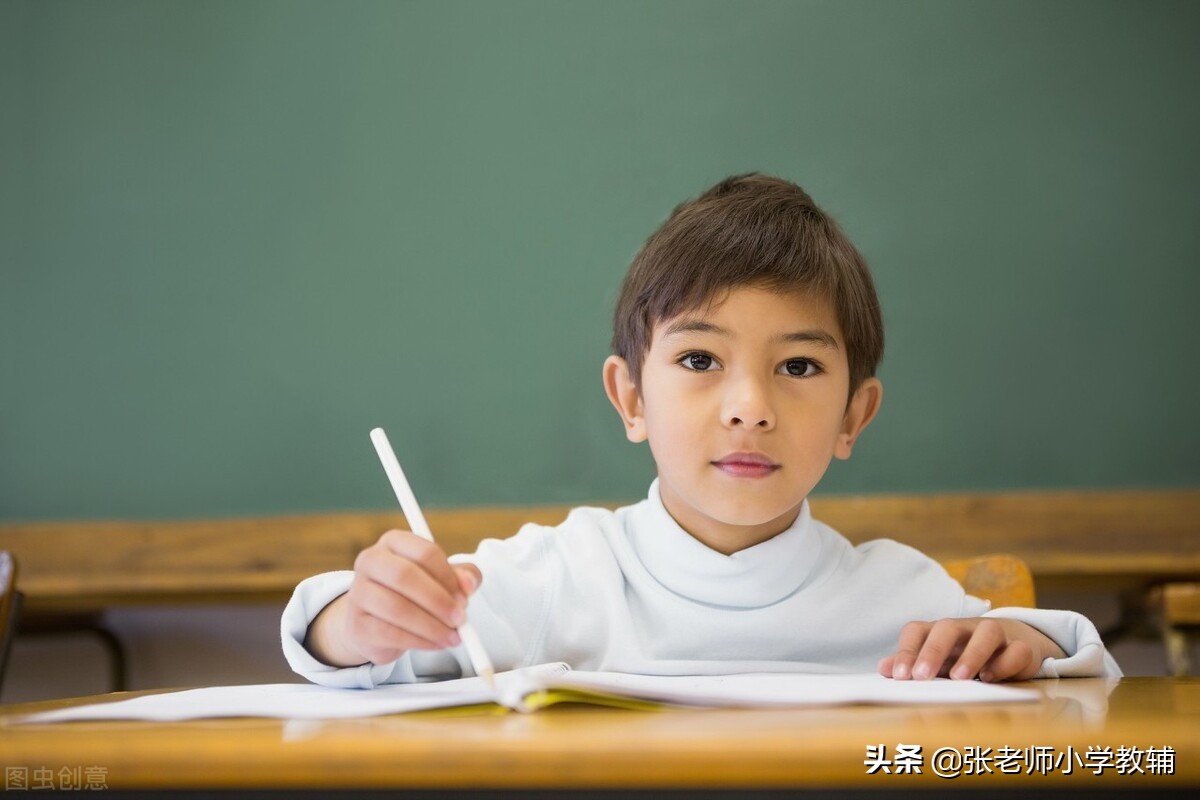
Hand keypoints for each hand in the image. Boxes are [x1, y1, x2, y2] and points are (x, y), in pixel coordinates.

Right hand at [304, 529, 481, 667]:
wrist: (377, 623)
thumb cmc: (416, 593)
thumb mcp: (441, 578)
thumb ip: (462, 576)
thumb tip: (469, 583)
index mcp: (393, 542)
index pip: (424, 552)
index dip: (448, 576)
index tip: (465, 598)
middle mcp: (370, 561)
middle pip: (405, 576)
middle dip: (438, 600)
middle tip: (460, 619)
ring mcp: (358, 592)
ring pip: (397, 608)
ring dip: (432, 626)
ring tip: (453, 636)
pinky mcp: (356, 624)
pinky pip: (390, 633)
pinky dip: (420, 641)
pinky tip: (436, 644)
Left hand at [878, 617, 1065, 682]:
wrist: (1015, 644)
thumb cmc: (966, 654)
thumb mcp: (940, 661)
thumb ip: (912, 664)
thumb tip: (883, 669)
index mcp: (940, 631)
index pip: (917, 630)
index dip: (906, 650)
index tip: (899, 677)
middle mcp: (966, 628)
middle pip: (947, 627)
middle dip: (932, 651)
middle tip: (921, 677)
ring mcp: (996, 635)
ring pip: (986, 632)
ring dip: (971, 654)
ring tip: (960, 677)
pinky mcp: (1022, 648)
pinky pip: (1016, 650)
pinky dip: (1005, 663)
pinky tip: (991, 678)